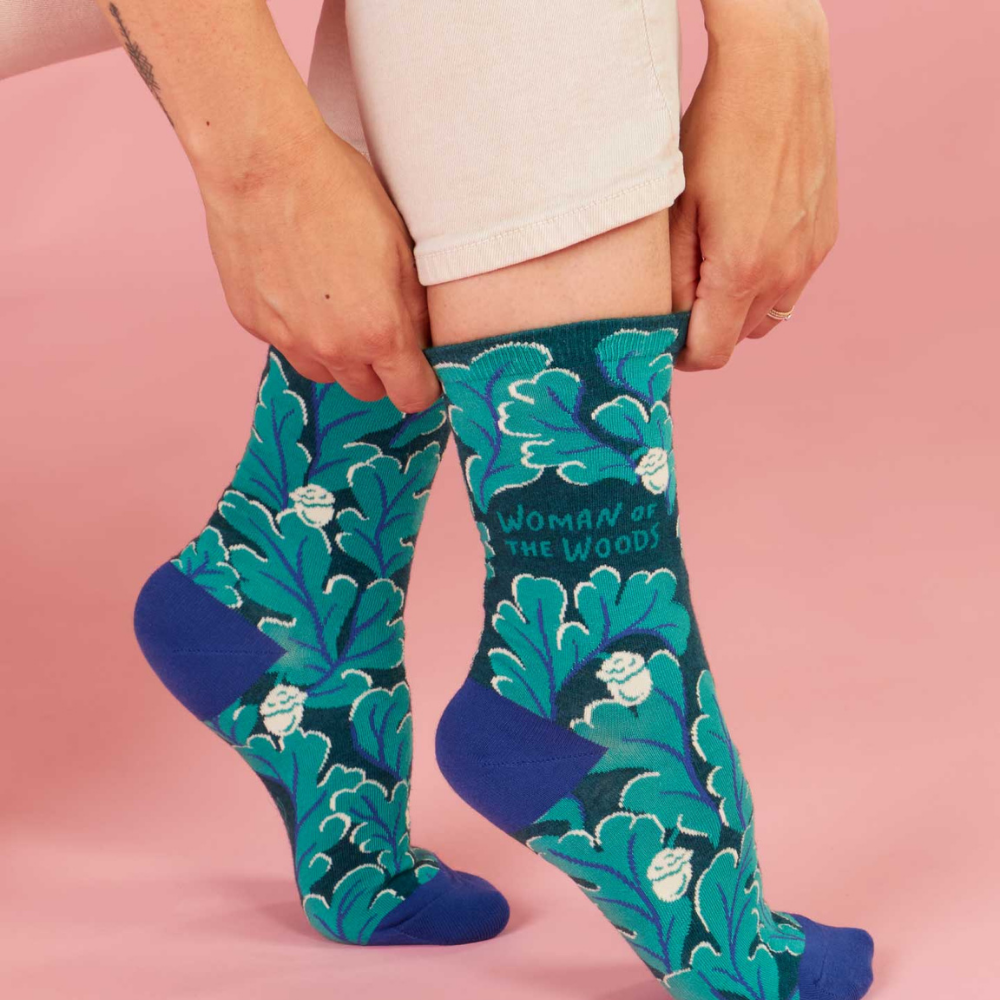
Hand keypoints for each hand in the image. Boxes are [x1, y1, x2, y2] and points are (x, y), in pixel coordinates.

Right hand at [197, 123, 438, 410]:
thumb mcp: (402, 247)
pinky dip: (297, 328)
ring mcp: (288, 338)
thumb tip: (421, 341)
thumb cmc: (340, 193)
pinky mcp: (253, 322)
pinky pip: (286, 344)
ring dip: (336, 355)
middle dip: (379, 370)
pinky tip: (297, 285)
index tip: (421, 369)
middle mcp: (332, 348)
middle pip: (367, 391)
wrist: (262, 163)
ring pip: (324, 373)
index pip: (412, 396)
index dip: (421, 385)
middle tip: (378, 328)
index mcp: (379, 332)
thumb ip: (414, 308)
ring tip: (336, 306)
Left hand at [671, 0, 837, 369]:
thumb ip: (670, 279)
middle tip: (681, 292)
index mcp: (742, 271)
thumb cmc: (714, 136)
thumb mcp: (674, 211)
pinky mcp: (825, 237)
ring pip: (767, 315)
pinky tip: (745, 241)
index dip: (682, 353)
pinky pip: (791, 284)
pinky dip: (765, 281)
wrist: (777, 74)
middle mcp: (785, 272)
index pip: (711, 352)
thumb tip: (667, 324)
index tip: (662, 335)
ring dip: (737, 308)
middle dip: (707, 327)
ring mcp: (811, 256)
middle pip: (738, 336)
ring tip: (711, 267)